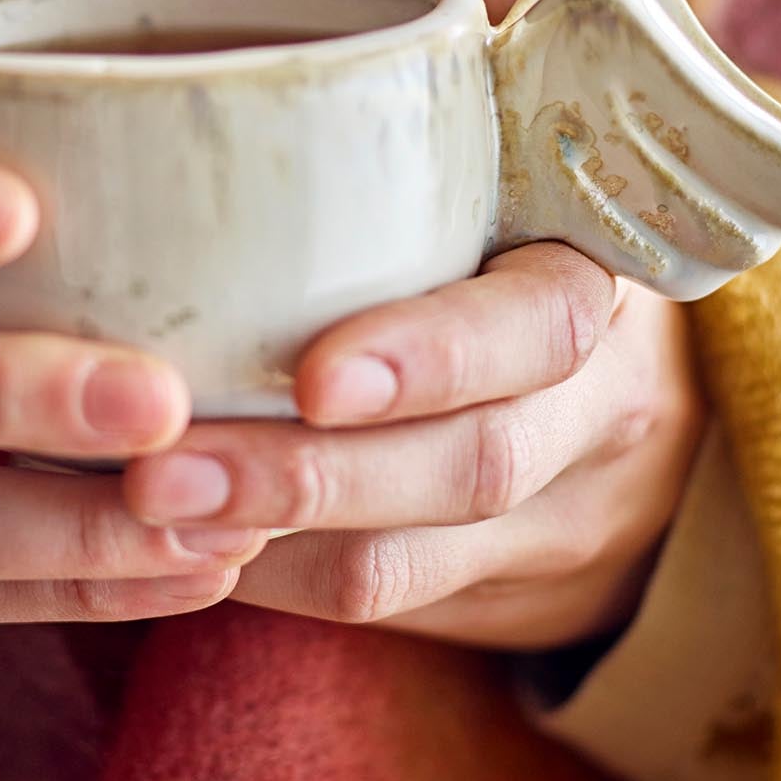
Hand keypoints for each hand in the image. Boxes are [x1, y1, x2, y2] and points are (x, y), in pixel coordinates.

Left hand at [122, 244, 704, 649]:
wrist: (634, 411)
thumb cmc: (505, 255)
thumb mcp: (493, 201)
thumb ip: (388, 195)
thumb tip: (179, 174)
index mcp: (592, 283)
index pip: (537, 327)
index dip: (430, 358)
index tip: (312, 379)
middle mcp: (599, 409)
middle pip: (470, 465)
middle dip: (303, 477)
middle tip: (162, 472)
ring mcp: (563, 520)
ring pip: (411, 562)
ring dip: (267, 543)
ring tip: (146, 518)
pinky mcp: (507, 600)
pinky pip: (380, 606)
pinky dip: (273, 578)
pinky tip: (185, 546)